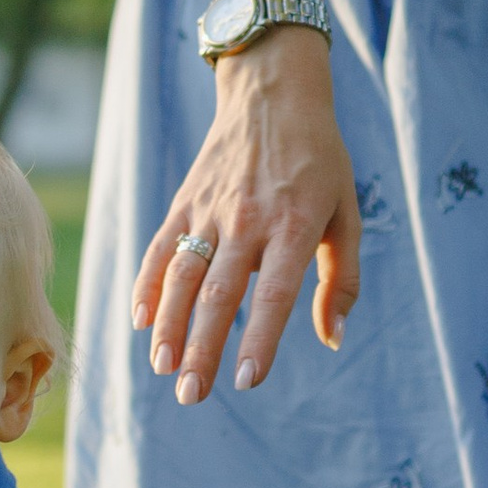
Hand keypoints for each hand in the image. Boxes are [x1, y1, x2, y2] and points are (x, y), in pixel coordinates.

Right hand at [133, 27, 359, 399]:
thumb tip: (332, 337)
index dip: (259, 339)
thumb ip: (341, 278)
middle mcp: (247, 220)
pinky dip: (148, 286)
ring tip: (162, 367)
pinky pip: (160, 248)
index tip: (248, 380)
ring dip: (168, 324)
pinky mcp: (185, 201)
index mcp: (293, 225)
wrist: (274, 93)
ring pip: (182, 275)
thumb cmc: (319, 161)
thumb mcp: (348, 213)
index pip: (273, 293)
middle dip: (202, 348)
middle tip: (190, 395)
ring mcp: (210, 209)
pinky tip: (140, 322)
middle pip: (219, 294)